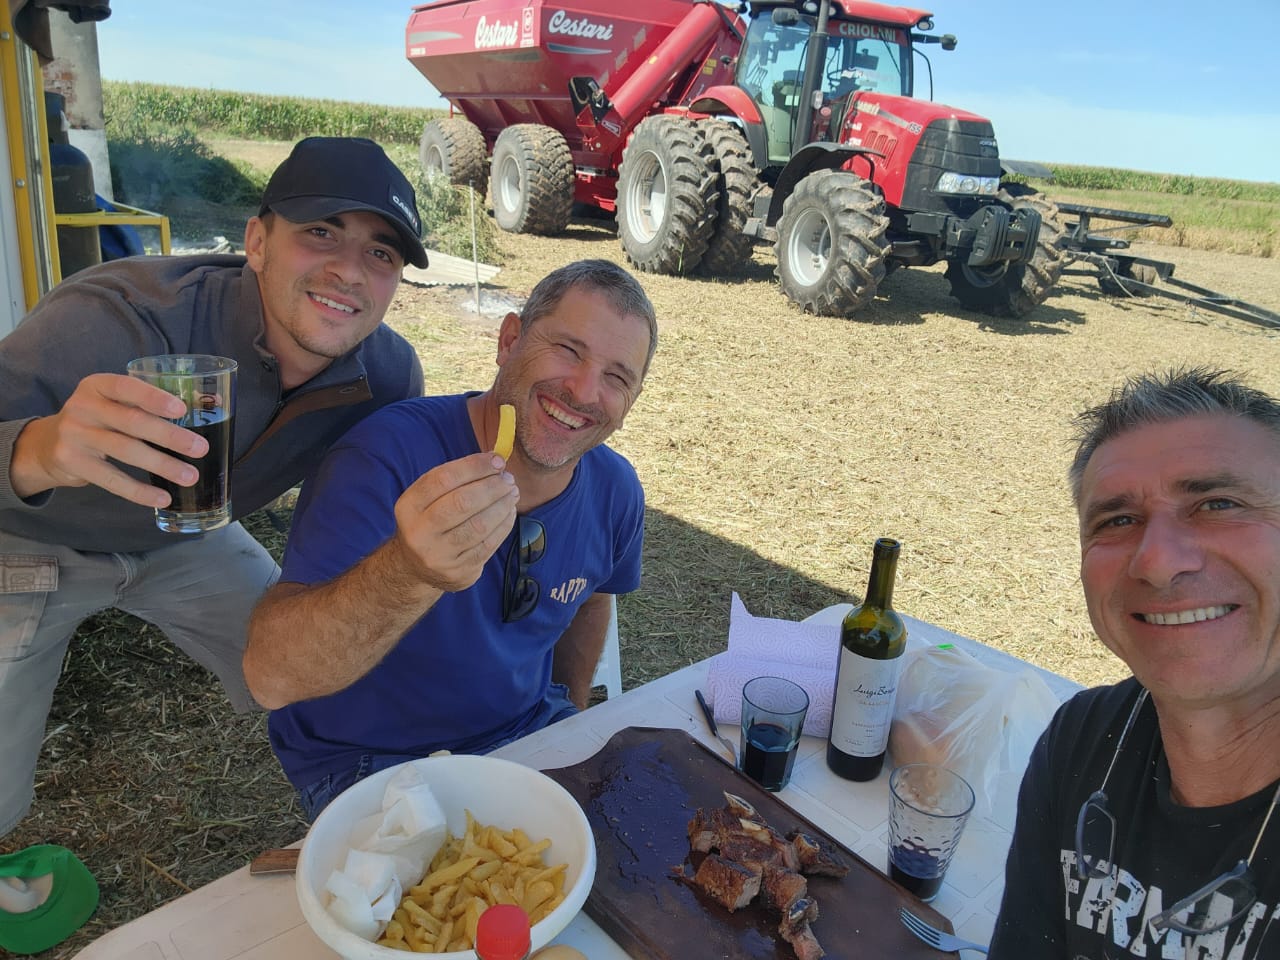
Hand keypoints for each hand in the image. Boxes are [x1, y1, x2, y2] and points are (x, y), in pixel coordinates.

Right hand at [10, 373, 209, 505]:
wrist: (46, 445)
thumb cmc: (97, 420)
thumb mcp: (111, 403)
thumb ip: (144, 404)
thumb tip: (207, 408)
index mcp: (96, 385)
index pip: (126, 387)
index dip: (154, 398)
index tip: (182, 410)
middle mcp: (82, 406)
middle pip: (131, 421)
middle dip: (170, 436)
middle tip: (200, 448)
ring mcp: (74, 435)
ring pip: (125, 451)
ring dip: (162, 465)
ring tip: (190, 476)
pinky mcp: (72, 462)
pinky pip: (112, 479)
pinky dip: (139, 491)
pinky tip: (163, 497)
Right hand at [390, 452, 519, 591]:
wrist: (416, 568)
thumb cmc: (429, 522)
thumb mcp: (428, 500)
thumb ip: (455, 480)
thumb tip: (496, 463)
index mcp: (408, 507)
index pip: (443, 479)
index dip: (474, 467)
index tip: (497, 460)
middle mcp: (419, 532)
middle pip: (462, 503)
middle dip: (492, 487)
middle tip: (508, 480)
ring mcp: (439, 555)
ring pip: (479, 526)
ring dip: (502, 505)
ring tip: (512, 493)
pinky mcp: (459, 572)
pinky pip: (488, 545)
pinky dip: (504, 525)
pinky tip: (509, 512)